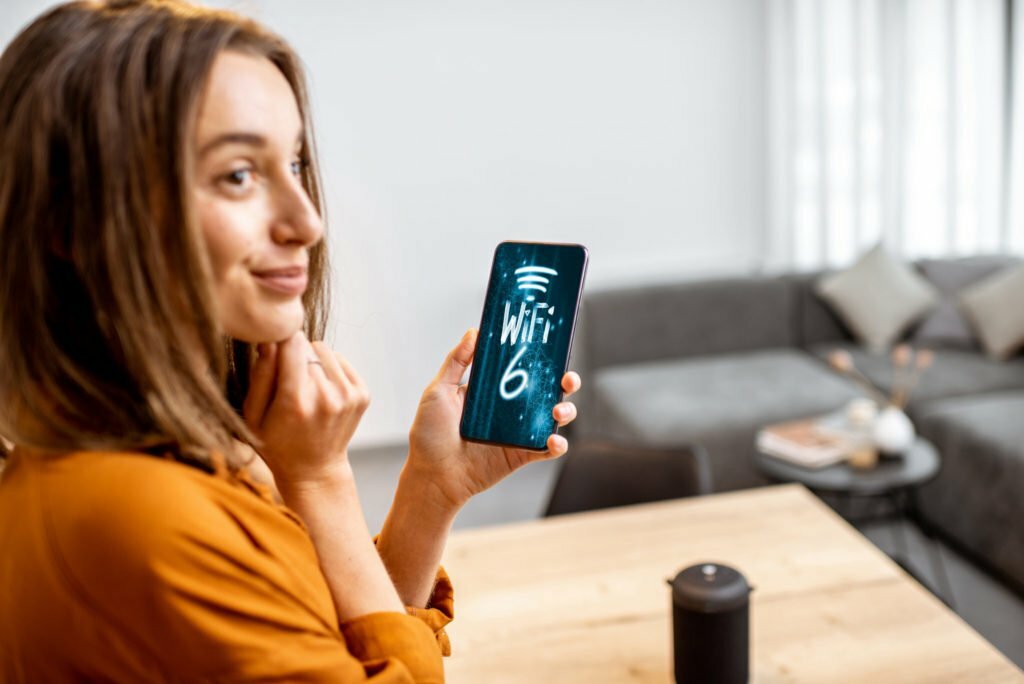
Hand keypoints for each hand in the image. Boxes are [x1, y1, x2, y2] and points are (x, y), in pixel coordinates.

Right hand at [242, 331, 369, 489]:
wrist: (314, 470)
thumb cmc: (275, 443)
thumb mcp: (254, 415)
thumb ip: (260, 376)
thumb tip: (268, 340)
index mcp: (296, 401)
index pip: (293, 343)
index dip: (281, 340)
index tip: (274, 347)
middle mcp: (327, 397)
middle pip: (307, 346)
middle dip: (294, 355)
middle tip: (287, 381)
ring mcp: (349, 396)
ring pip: (325, 350)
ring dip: (313, 361)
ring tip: (304, 387)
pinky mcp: (362, 394)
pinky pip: (341, 360)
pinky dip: (329, 368)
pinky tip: (320, 390)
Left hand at [406, 328, 581, 510]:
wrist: (432, 475)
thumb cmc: (430, 434)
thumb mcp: (439, 391)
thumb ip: (457, 361)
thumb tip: (474, 332)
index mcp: (494, 391)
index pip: (524, 369)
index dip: (542, 359)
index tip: (552, 347)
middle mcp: (510, 409)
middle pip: (548, 390)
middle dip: (566, 382)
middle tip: (567, 379)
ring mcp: (518, 432)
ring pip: (554, 417)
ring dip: (566, 410)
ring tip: (558, 411)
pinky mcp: (521, 454)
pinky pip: (547, 449)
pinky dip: (558, 444)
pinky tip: (553, 439)